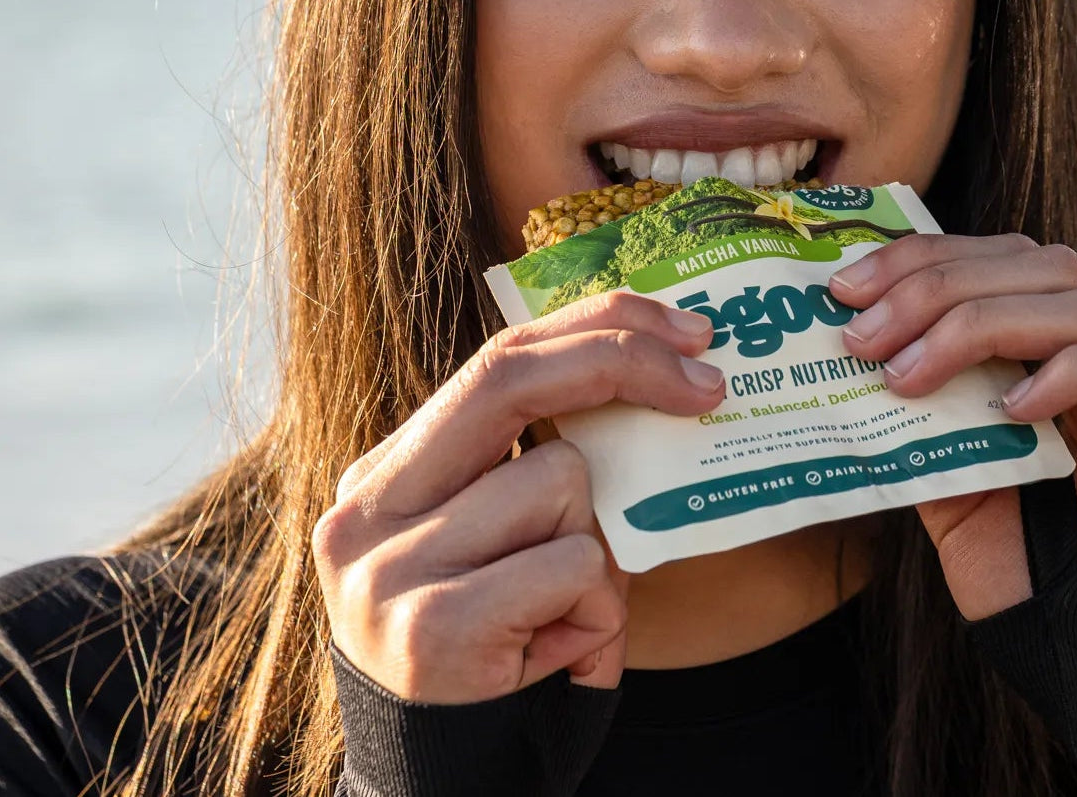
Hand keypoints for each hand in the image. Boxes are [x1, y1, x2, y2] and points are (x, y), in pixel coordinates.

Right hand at [311, 290, 723, 701]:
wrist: (445, 791)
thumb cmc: (501, 648)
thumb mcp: (504, 542)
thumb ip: (538, 462)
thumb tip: (659, 370)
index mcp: (387, 473)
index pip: (496, 360)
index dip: (594, 326)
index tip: (682, 329)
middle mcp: (368, 507)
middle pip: (507, 378)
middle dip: (621, 361)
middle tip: (707, 382)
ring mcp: (387, 567)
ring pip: (560, 482)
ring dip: (599, 550)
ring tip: (565, 617)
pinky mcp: (427, 630)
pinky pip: (571, 565)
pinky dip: (595, 609)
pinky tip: (556, 654)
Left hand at [829, 233, 1076, 619]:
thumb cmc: (1036, 564)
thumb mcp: (955, 476)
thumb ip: (923, 416)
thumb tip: (851, 361)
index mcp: (1069, 342)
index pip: (1002, 259)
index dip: (925, 257)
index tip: (846, 286)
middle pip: (1036, 264)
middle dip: (934, 286)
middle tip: (860, 334)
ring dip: (978, 325)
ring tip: (907, 375)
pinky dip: (1065, 376)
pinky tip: (1009, 410)